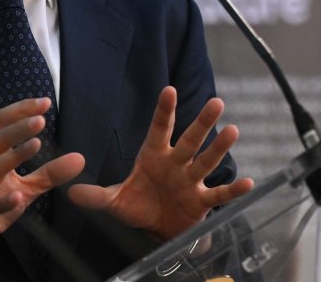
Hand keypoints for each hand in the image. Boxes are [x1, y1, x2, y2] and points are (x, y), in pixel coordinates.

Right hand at [0, 97, 84, 268]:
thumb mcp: (24, 187)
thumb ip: (50, 173)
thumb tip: (79, 159)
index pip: (2, 124)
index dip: (21, 111)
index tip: (45, 102)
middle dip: (18, 128)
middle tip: (41, 119)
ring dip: (13, 155)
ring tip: (35, 145)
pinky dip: (2, 202)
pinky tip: (19, 197)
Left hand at [67, 86, 252, 240]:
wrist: (157, 230)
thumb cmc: (139, 205)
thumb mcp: (115, 201)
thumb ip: (96, 196)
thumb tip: (70, 192)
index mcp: (154, 156)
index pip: (159, 129)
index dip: (164, 111)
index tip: (169, 90)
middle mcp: (176, 164)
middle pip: (190, 140)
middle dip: (201, 123)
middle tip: (216, 102)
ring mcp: (191, 181)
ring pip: (206, 160)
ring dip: (219, 148)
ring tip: (233, 130)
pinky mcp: (201, 201)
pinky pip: (219, 194)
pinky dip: (233, 190)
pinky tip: (250, 183)